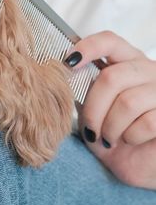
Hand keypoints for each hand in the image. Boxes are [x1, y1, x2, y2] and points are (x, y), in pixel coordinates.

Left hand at [65, 31, 155, 189]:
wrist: (139, 163)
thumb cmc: (114, 134)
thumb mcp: (93, 108)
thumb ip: (82, 89)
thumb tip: (57, 76)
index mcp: (126, 62)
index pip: (109, 41)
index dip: (88, 48)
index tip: (67, 62)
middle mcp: (147, 70)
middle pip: (111, 78)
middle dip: (94, 109)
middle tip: (90, 130)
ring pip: (127, 102)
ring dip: (111, 127)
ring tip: (109, 138)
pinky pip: (146, 122)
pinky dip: (130, 136)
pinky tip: (129, 140)